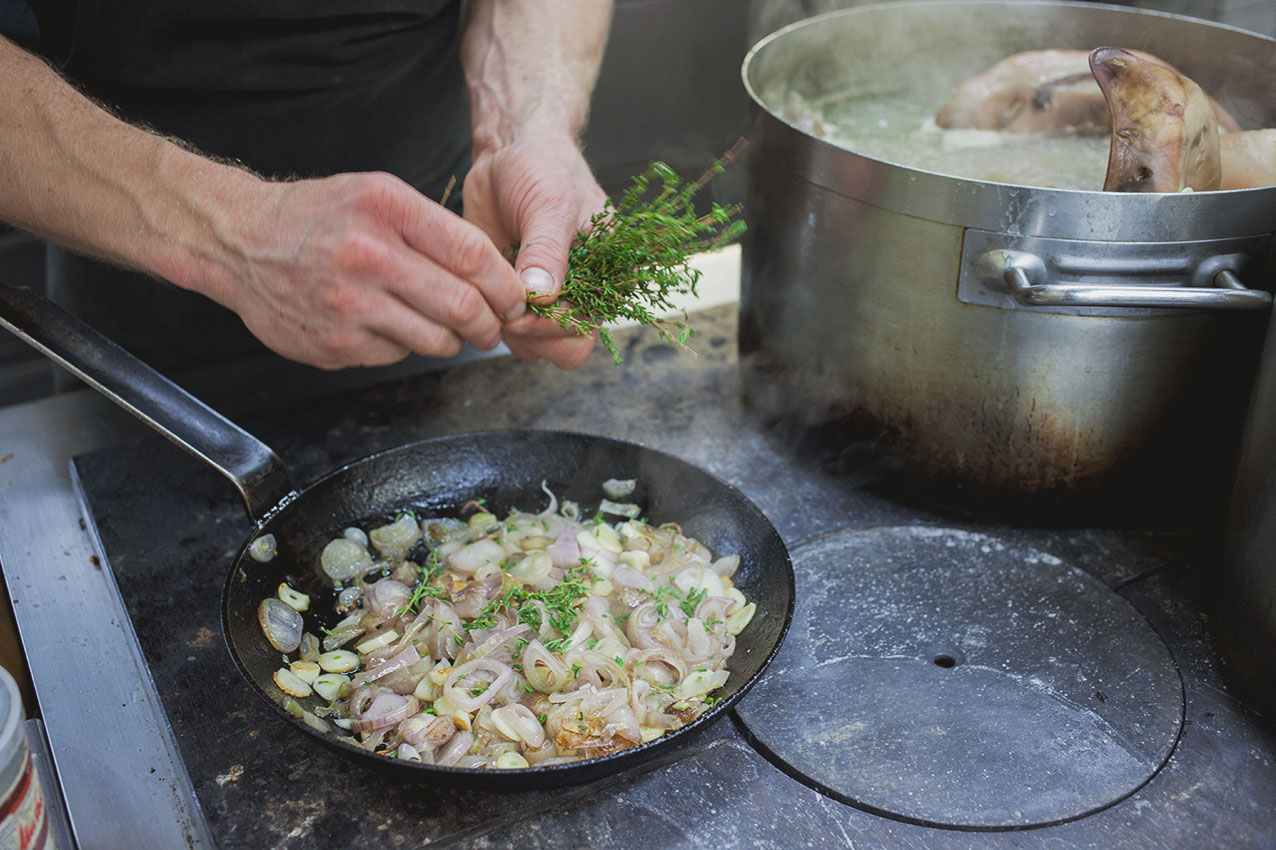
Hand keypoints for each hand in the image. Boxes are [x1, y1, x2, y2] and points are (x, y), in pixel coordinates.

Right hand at [217, 172, 527, 369]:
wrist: (241, 242)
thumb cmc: (319, 217)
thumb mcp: (377, 195)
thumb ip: (434, 228)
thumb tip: (496, 272)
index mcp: (387, 208)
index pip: (473, 254)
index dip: (506, 284)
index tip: (516, 297)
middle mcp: (368, 254)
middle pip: (463, 306)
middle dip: (490, 324)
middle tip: (492, 327)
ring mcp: (350, 304)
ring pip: (436, 340)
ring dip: (452, 340)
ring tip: (444, 327)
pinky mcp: (336, 344)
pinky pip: (398, 355)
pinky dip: (405, 345)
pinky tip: (388, 325)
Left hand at [463, 134, 606, 368]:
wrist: (508, 152)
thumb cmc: (542, 168)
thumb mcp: (550, 202)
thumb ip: (547, 251)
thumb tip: (544, 296)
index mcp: (607, 278)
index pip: (586, 331)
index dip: (553, 328)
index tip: (524, 305)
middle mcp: (582, 296)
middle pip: (563, 350)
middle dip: (531, 334)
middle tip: (505, 304)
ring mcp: (547, 301)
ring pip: (532, 347)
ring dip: (508, 328)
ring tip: (491, 287)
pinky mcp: (514, 297)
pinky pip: (504, 330)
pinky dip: (489, 316)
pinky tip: (480, 285)